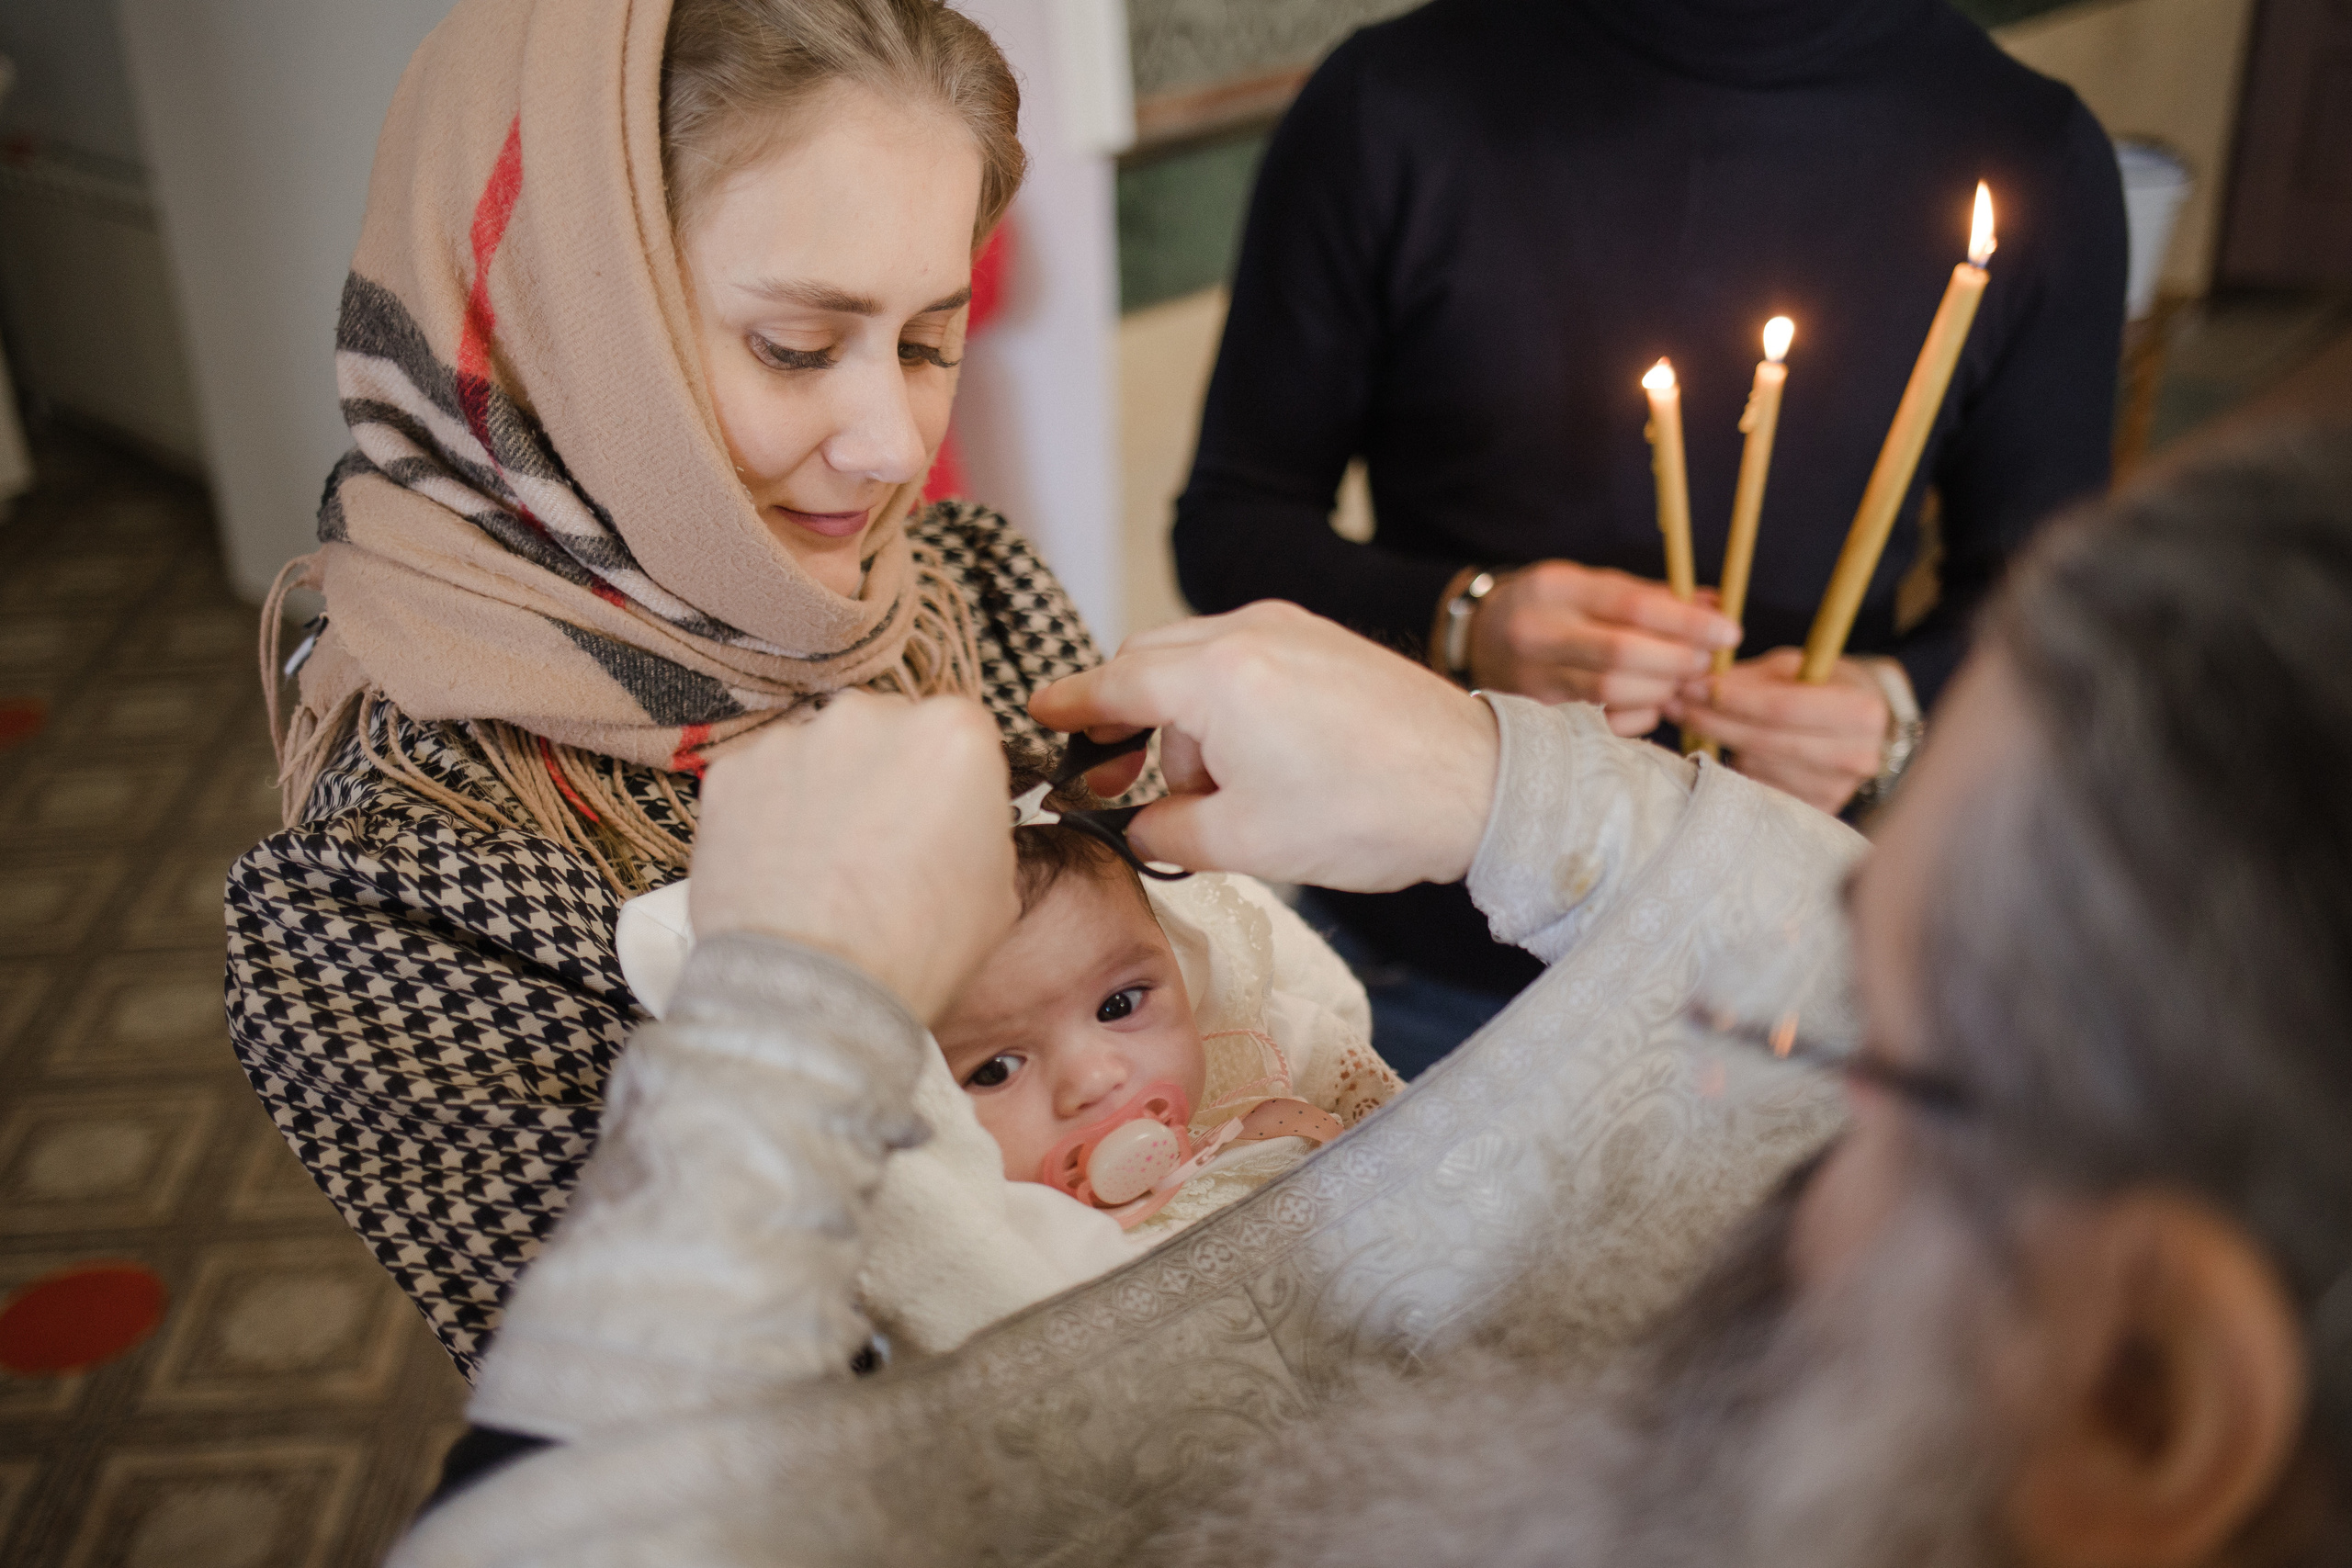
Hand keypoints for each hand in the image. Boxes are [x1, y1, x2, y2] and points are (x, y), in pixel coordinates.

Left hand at [690, 692, 1019, 1022]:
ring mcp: (793, 741)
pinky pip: (761, 783)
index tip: (942, 817)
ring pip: (820, 754)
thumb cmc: (915, 947)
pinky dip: (769, 815)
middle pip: (886, 731)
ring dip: (825, 792)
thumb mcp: (998, 887)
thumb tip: (954, 820)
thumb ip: (978, 823)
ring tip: (825, 866)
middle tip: (881, 845)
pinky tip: (782, 869)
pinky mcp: (732, 773)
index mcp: (952, 732)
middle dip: (886, 775)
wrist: (814, 993)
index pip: (961, 734)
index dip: (952, 782)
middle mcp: (870, 716)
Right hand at [1030, 602, 1499, 890]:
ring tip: (1215, 794)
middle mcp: (1247, 630)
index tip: (1038, 716)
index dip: (1068, 706)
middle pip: (1149, 661)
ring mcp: (1291, 626)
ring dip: (1184, 719)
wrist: (1478, 787)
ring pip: (1198, 659)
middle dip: (1127, 719)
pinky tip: (1253, 761)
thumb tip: (1138, 823)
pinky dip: (1228, 703)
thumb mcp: (1242, 842)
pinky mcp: (1324, 638)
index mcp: (1214, 675)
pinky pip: (1246, 657)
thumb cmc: (1368, 812)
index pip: (1112, 682)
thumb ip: (1165, 830)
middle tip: (1115, 779)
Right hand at [1470, 560, 1741, 735]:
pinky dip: (1640, 715)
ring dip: (1662, 690)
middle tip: (1704, 663)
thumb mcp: (1589, 583)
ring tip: (1678, 682)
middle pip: (1622, 655)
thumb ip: (1650, 594)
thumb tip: (1715, 606)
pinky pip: (1603, 724)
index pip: (1632, 607)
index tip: (1729, 631)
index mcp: (1556, 589)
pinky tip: (1647, 703)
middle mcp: (1538, 635)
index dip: (1687, 623)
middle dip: (1677, 661)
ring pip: (1612, 694)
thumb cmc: (1551, 607)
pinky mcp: (1537, 717)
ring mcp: (1533, 681)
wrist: (1479, 640)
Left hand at [1665, 648, 1889, 815]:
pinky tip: (1725, 749)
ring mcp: (1838, 790)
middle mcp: (1857, 756)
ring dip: (1720, 745)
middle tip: (1674, 704)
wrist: (1867, 730)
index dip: (1733, 699)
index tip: (1692, 687)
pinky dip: (1737, 769)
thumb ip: (1752, 678)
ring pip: (1758, 767)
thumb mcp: (1796, 668)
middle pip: (1765, 742)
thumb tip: (1699, 684)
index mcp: (1862, 712)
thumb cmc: (1825, 686)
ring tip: (1694, 721)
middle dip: (1713, 721)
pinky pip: (1762, 788)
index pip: (1783, 709)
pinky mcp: (1819, 810)